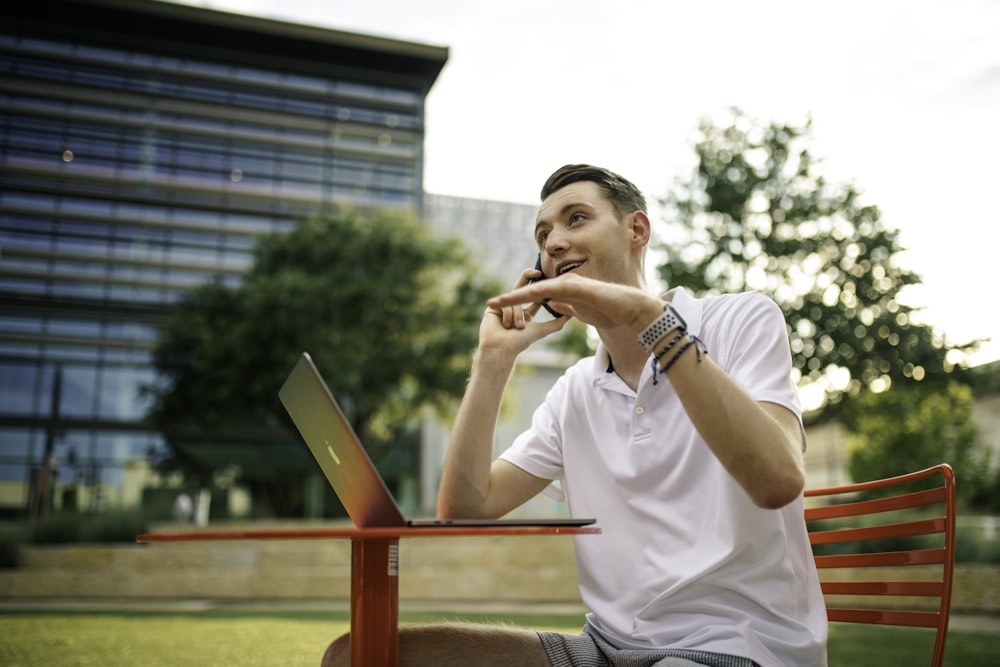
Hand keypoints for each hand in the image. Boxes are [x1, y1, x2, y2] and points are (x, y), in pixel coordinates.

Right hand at [478, 267, 568, 354]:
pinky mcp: (493, 308)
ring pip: (515, 300)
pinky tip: (506, 326)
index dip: (541, 288)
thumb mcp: (542, 330)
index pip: (534, 297)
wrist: (501, 350)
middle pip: (522, 287)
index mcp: (526, 315)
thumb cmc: (521, 342)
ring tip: (518, 327)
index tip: (546, 279)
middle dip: (528, 277)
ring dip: (518, 314)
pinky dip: (508, 315)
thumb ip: (557, 322)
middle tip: (538, 271)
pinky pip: (505, 304)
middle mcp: (514, 309)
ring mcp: (503, 307)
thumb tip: (571, 315)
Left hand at [487, 274, 662, 333]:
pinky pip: (554, 290)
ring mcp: (569, 284)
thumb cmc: (607, 310)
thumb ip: (566, 306)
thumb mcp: (580, 311)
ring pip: (537, 289)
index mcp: (563, 291)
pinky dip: (538, 293)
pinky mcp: (577, 287)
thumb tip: (551, 304)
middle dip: (510, 298)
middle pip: (531, 291)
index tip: (499, 308)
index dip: (516, 302)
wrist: (628, 308)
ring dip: (517, 297)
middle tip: (490, 304)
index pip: (534, 297)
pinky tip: (524, 298)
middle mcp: (563, 284)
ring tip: (498, 303)